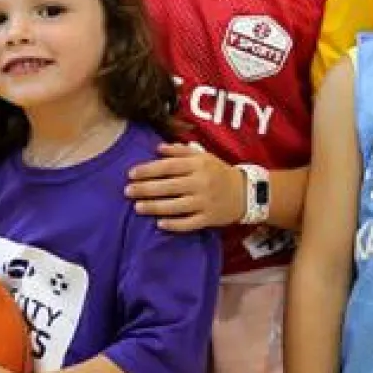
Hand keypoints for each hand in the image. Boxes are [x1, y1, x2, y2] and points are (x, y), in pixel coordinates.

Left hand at [124, 142, 244, 231]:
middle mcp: (200, 183)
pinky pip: (189, 223)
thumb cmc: (218, 171)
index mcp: (198, 165)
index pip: (168, 166)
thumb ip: (179, 151)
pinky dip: (174, 224)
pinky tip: (159, 224)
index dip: (148, 170)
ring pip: (176, 206)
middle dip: (145, 189)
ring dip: (154, 207)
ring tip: (137, 207)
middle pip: (168, 186)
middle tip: (127, 191)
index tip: (130, 173)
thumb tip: (156, 148)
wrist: (246, 192)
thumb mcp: (202, 155)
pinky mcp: (208, 219)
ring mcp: (205, 202)